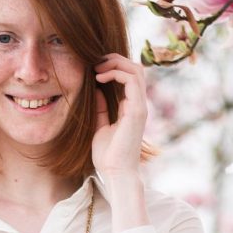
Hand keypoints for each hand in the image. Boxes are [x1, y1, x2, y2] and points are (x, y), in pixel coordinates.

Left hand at [92, 52, 147, 177]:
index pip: (129, 77)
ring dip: (115, 63)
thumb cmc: (108, 156)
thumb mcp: (100, 127)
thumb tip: (96, 91)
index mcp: (131, 107)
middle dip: (115, 60)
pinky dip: (115, 74)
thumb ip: (100, 109)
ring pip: (136, 70)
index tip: (93, 69)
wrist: (115, 173)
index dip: (113, 67)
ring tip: (96, 68)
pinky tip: (99, 78)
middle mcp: (138, 104)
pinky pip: (131, 80)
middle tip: (95, 63)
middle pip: (135, 68)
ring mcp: (140, 106)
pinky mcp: (137, 110)